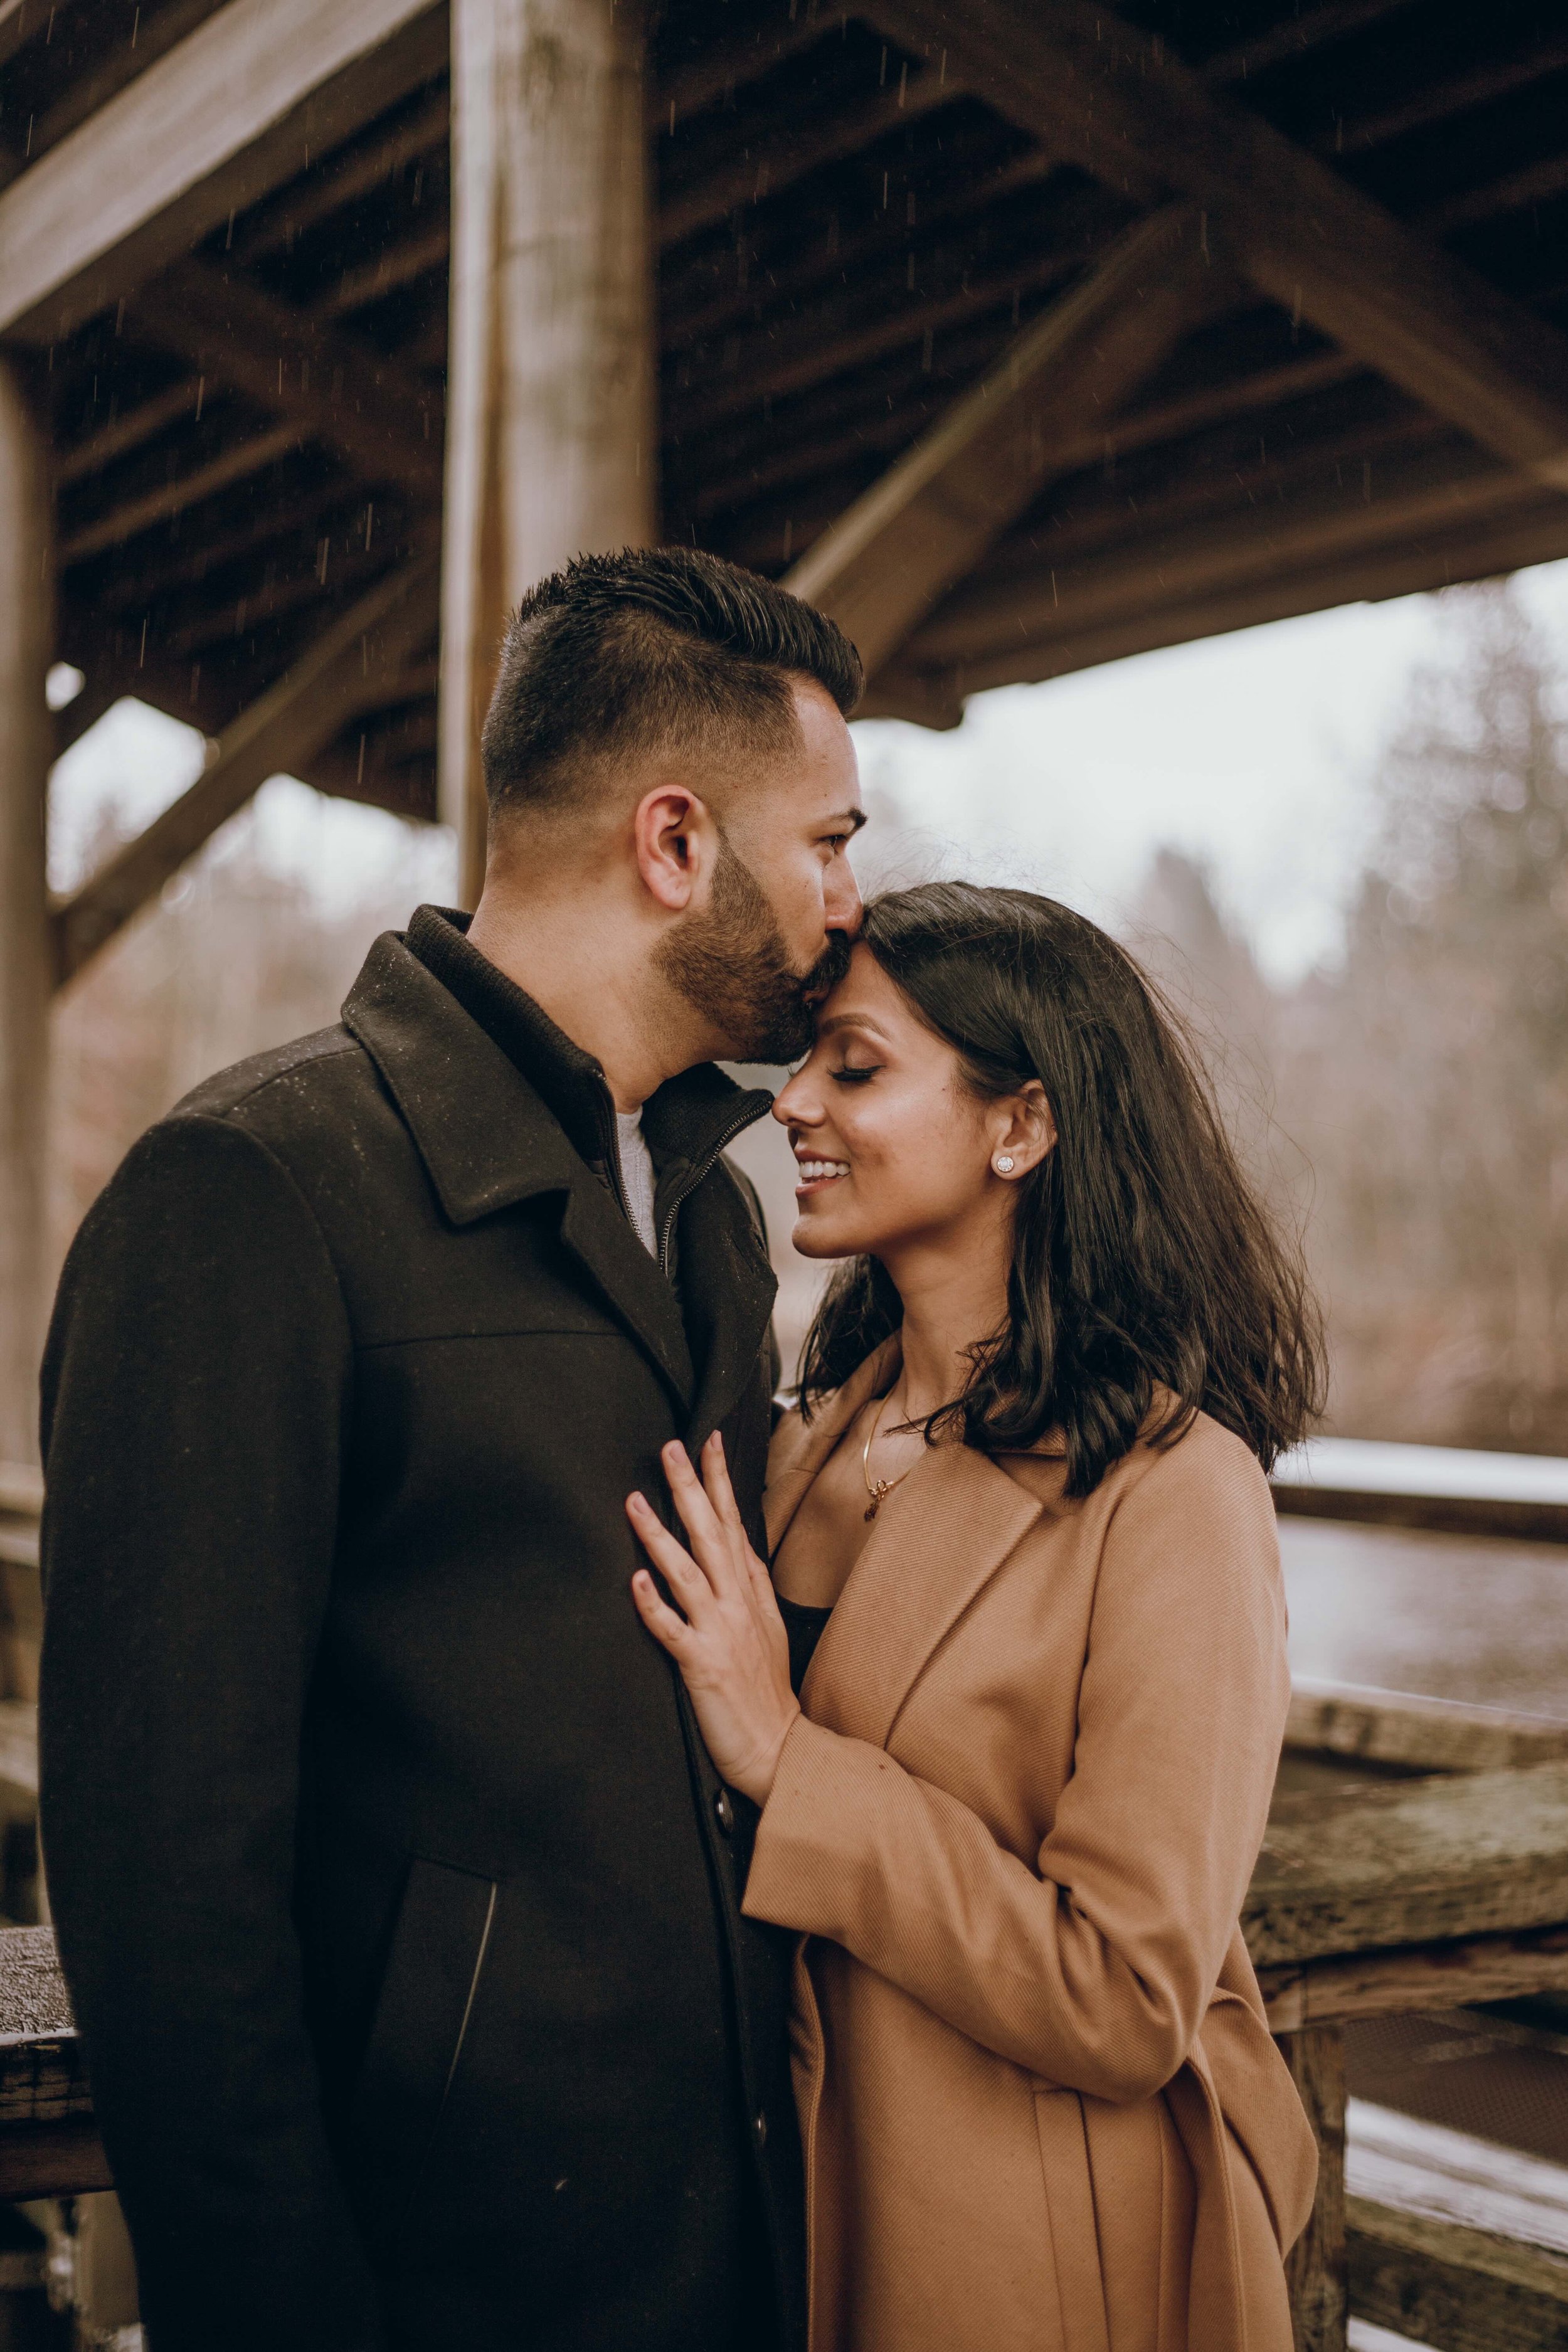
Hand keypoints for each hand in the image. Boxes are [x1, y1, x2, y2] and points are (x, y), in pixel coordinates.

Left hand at [627, 1433, 799, 1805]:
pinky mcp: (702, 1665)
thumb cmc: (766, 1690)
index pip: (733, 1525)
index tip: (707, 1442)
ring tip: (635, 1501)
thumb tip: (736, 1540)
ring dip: (659, 1535)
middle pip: (711, 1536)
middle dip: (691, 1489)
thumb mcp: (768, 1626)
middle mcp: (736, 1605)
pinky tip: (635, 1580)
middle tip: (671, 1449)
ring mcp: (720, 1633)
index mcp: (750, 1593)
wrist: (778, 1748)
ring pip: (687, 1573)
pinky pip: (672, 1630)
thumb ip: (750, 1582)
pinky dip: (653, 1605)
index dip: (720, 1482)